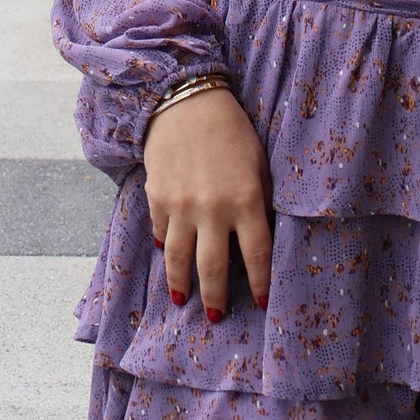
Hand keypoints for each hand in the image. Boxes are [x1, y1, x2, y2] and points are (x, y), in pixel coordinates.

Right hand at [143, 88, 272, 319]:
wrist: (186, 101)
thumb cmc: (232, 131)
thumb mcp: (259, 164)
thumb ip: (260, 200)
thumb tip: (260, 235)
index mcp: (246, 200)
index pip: (257, 255)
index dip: (260, 283)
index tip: (262, 302)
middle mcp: (213, 209)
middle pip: (214, 268)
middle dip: (216, 298)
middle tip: (216, 318)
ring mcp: (181, 207)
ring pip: (180, 260)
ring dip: (182, 285)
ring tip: (184, 301)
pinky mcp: (157, 199)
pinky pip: (162, 233)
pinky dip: (166, 247)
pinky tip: (169, 257)